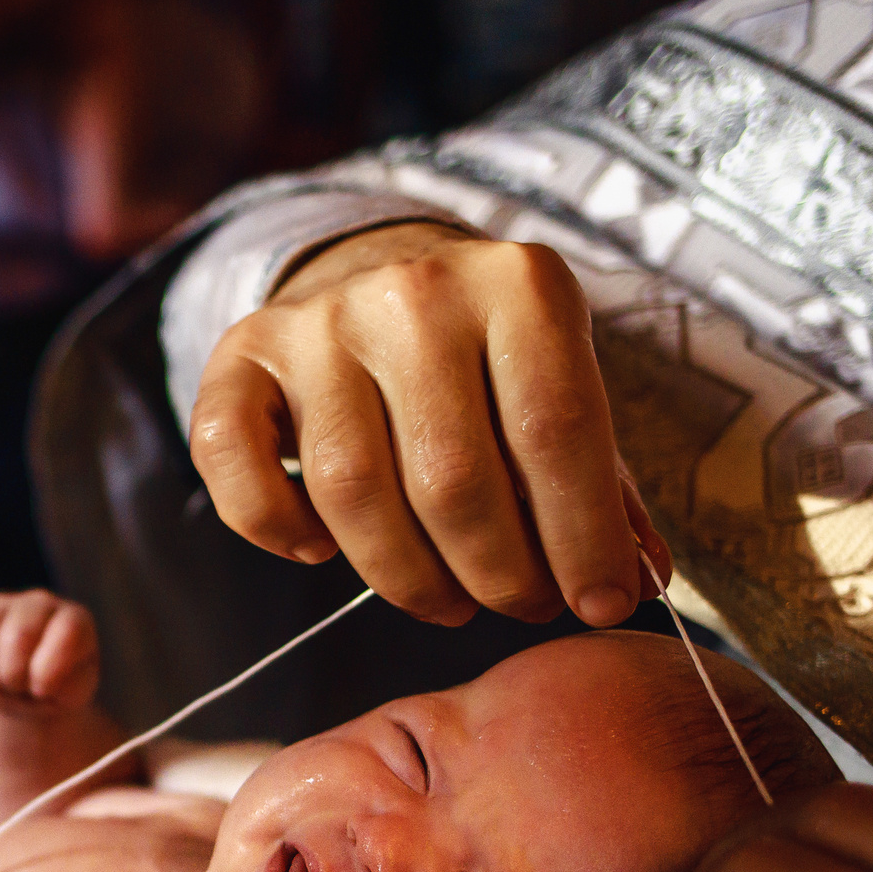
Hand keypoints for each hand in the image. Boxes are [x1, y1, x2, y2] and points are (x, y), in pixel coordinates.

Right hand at [0, 589, 101, 717]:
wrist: (20, 688)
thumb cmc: (53, 690)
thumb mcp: (71, 696)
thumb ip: (69, 688)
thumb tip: (42, 681)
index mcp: (72, 620)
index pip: (66, 629)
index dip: (50, 666)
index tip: (42, 691)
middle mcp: (35, 603)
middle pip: (17, 636)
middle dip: (13, 677)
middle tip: (16, 690)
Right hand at [189, 224, 668, 627]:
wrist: (375, 266)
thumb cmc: (483, 352)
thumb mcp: (558, 384)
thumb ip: (599, 481)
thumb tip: (636, 582)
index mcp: (516, 282)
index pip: (555, 431)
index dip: (583, 537)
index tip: (601, 604)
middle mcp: (412, 292)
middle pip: (453, 478)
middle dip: (497, 573)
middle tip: (520, 605)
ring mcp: (318, 323)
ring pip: (352, 492)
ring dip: (406, 578)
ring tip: (448, 599)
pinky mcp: (241, 354)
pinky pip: (236, 467)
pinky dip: (277, 529)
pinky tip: (320, 551)